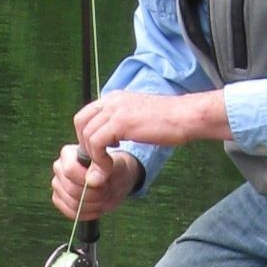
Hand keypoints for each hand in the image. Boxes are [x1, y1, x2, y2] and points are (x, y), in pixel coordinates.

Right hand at [51, 142, 141, 220]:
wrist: (114, 180)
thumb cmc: (114, 170)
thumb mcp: (116, 165)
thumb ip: (104, 169)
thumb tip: (92, 180)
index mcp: (68, 154)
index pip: (70, 170)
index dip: (88, 181)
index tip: (103, 181)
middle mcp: (59, 168)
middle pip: (72, 190)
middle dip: (94, 194)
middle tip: (106, 190)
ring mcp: (57, 185)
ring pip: (73, 204)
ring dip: (94, 205)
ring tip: (102, 197)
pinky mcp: (58, 200)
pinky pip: (71, 213)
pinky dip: (88, 213)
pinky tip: (96, 206)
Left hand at [73, 87, 229, 161]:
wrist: (186, 116)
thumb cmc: (169, 121)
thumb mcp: (139, 120)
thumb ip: (121, 129)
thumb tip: (110, 142)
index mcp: (115, 98)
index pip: (86, 114)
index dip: (86, 135)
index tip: (98, 152)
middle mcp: (112, 100)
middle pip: (80, 122)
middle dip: (84, 145)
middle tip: (97, 161)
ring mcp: (115, 110)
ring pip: (87, 135)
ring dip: (93, 157)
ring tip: (106, 168)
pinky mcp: (121, 122)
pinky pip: (96, 143)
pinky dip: (99, 159)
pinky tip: (111, 166)